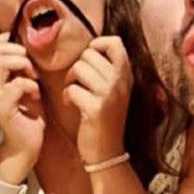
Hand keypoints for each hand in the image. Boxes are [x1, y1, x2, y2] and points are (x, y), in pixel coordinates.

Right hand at [0, 34, 44, 176]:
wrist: (26, 145)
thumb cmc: (29, 113)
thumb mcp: (26, 83)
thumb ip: (22, 67)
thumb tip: (31, 46)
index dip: (10, 40)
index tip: (27, 53)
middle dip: (19, 51)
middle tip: (32, 67)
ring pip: (1, 62)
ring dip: (23, 64)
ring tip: (34, 77)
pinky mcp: (3, 108)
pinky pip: (16, 84)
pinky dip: (30, 84)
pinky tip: (36, 94)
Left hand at [63, 36, 132, 164]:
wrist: (107, 151)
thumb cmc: (104, 116)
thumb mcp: (114, 90)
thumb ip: (109, 68)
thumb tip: (95, 44)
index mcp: (126, 76)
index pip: (115, 42)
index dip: (97, 44)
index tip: (89, 60)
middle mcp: (120, 83)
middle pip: (89, 54)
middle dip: (78, 66)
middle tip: (78, 82)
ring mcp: (109, 96)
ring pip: (79, 68)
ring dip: (70, 80)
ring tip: (74, 92)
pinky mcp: (95, 109)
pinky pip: (71, 88)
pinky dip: (66, 96)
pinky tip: (72, 104)